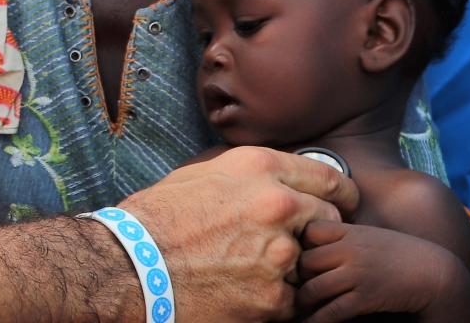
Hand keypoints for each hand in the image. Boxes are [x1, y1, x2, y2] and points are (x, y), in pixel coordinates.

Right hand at [117, 147, 358, 321]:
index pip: (328, 178)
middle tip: (292, 244)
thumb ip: (247, 176)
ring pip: (310, 262)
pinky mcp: (272, 296)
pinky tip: (243, 293)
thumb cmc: (155, 219)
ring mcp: (278, 253)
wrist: (128, 266)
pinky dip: (275, 301)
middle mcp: (277, 205)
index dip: (340, 194)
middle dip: (316, 234)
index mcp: (259, 168)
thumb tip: (277, 181)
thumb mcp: (200, 175)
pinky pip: (292, 300)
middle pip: (329, 221)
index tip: (340, 204)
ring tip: (252, 271)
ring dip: (291, 268)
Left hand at [295, 221, 469, 322]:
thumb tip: (312, 245)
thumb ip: (343, 237)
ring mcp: (357, 274)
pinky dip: (316, 321)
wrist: (434, 273)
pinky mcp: (366, 297)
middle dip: (295, 277)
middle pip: (304, 261)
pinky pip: (331, 312)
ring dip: (301, 302)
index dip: (298, 244)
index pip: (308, 230)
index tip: (293, 257)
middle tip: (287, 287)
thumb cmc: (400, 254)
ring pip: (312, 289)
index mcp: (350, 231)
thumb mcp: (370, 235)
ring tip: (295, 308)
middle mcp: (350, 250)